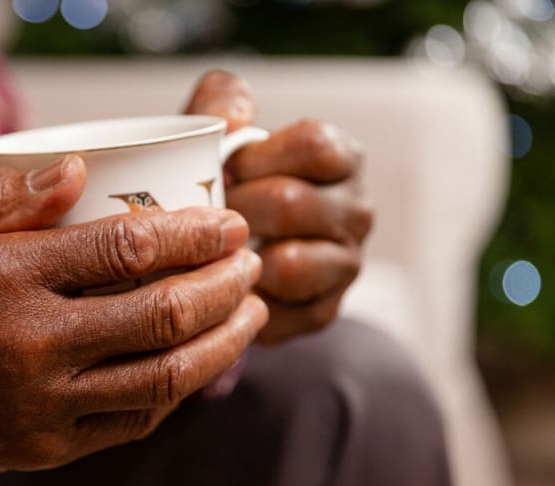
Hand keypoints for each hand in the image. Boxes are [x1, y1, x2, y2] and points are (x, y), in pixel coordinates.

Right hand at [0, 155, 266, 483]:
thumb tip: (78, 171)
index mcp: (3, 274)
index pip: (130, 247)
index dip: (196, 233)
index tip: (228, 222)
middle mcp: (31, 342)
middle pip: (164, 314)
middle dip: (227, 285)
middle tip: (252, 263)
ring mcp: (40, 403)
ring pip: (163, 378)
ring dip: (222, 344)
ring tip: (252, 314)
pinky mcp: (41, 447)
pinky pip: (131, 422)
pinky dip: (177, 392)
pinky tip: (198, 364)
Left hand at [187, 70, 372, 344]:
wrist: (216, 250)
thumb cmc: (220, 180)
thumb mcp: (216, 131)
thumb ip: (220, 104)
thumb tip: (229, 122)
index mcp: (340, 158)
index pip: (315, 146)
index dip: (258, 157)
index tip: (221, 167)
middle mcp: (355, 210)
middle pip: (293, 204)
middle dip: (234, 209)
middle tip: (199, 216)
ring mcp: (345, 264)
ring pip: (291, 265)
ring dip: (238, 258)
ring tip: (208, 252)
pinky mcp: (324, 310)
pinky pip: (280, 312)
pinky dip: (241, 302)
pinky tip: (220, 291)